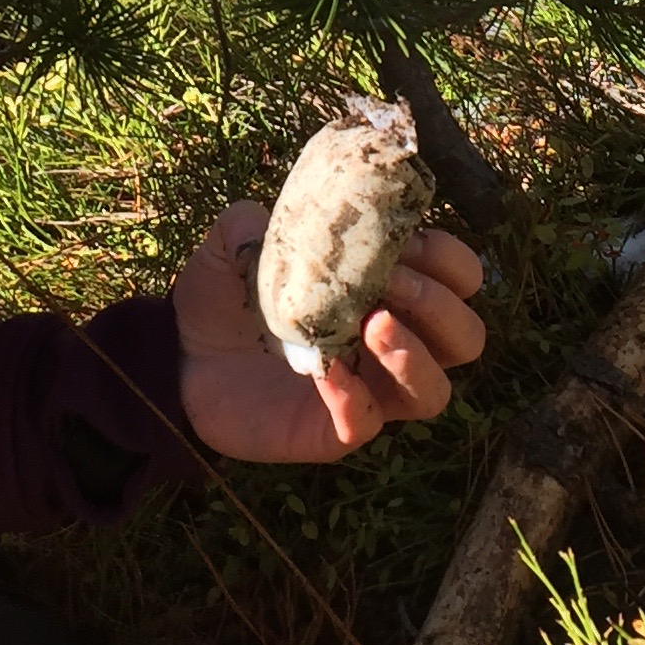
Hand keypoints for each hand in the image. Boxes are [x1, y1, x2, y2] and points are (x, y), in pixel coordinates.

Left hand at [173, 203, 486, 461]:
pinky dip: (354, 395)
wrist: (178, 353)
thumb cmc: (226, 295)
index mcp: (390, 292)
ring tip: (372, 325)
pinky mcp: (335, 431)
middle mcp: (392, 345)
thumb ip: (261, 217)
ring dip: (415, 355)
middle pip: (465, 337)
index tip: (408, 241)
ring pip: (436, 392)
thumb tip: (280, 213)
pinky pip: (367, 423)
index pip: (461, 279)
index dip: (448, 260)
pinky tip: (325, 370)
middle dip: (437, 304)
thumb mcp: (238, 240)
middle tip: (388, 282)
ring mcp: (370, 391)